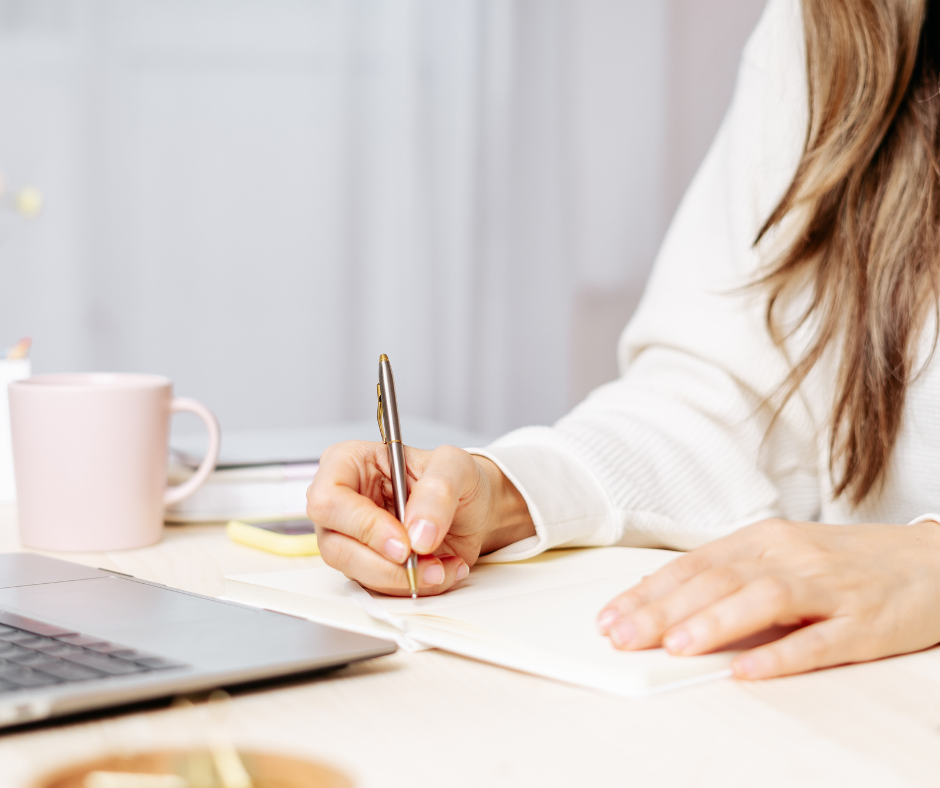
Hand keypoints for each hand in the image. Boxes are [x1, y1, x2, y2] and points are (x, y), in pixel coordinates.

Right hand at [306, 441, 534, 595]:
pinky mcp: (369, 565)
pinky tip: (442, 570)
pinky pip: (380, 587)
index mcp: (348, 463)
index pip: (328, 499)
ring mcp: (352, 538)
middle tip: (424, 560)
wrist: (474, 507)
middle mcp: (342, 502)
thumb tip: (417, 532)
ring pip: (356, 573)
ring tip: (442, 565)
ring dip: (403, 578)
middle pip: (335, 545)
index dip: (362, 525)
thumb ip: (437, 491)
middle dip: (384, 562)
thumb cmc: (455, 477)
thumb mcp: (456, 466)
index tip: (403, 541)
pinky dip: (415, 585)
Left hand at [597, 518, 939, 678]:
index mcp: (764, 539)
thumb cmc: (841, 561)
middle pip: (719, 580)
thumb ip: (727, 574)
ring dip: (717, 623)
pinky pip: (820, 640)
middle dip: (665, 610)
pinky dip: (782, 656)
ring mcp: (830, 587)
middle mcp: (792, 556)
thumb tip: (660, 598)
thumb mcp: (781, 555)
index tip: (609, 617)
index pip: (694, 565)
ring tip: (676, 647)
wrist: (930, 560)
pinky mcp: (866, 622)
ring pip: (765, 599)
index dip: (649, 592)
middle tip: (623, 636)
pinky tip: (749, 670)